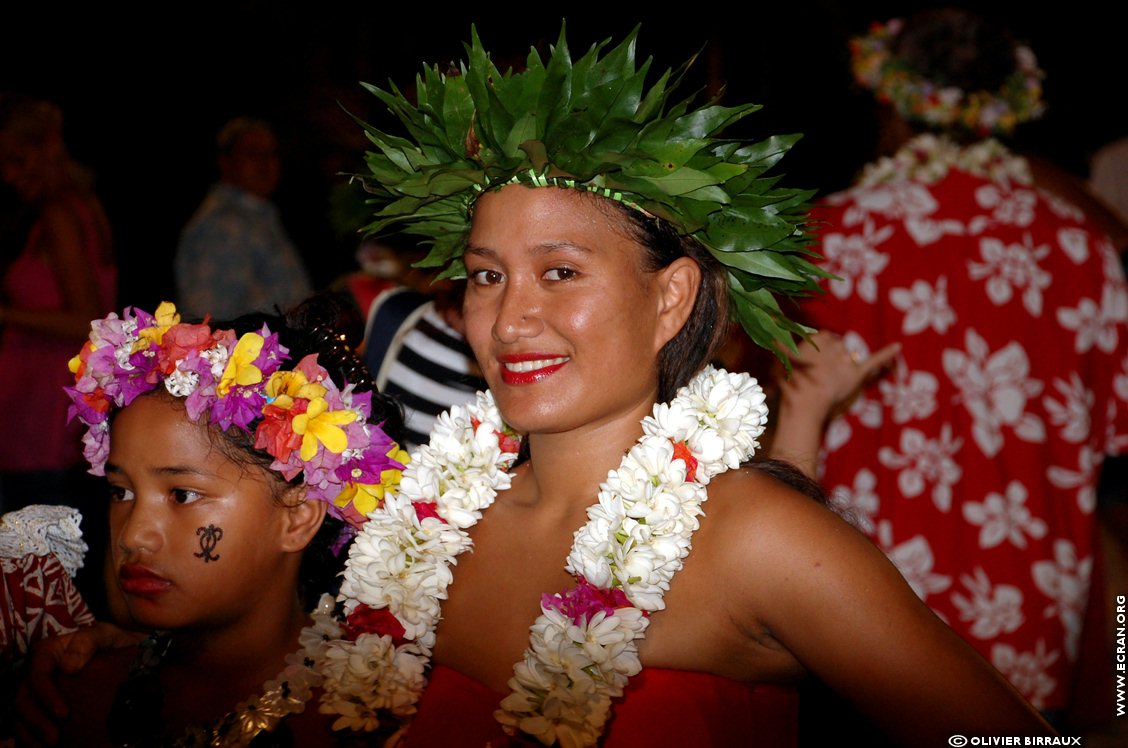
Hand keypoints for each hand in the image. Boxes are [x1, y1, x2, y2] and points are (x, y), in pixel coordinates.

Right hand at [13, 622, 142, 746]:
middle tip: (55, 739)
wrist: (123, 652)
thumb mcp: (104, 635)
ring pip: (22, 714)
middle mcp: (39, 671)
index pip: (37, 675)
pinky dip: (32, 737)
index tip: (63, 714)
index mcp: (48, 652)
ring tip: (51, 746)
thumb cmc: (112, 642)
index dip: (45, 695)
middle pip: (24, 698)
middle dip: (36, 721)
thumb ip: (87, 643)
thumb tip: (68, 668)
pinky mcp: (44, 705)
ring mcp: (40, 690)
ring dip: (31, 733)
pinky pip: (28, 724)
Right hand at [777, 331, 900, 422]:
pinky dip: (887, 353)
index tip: (813, 358)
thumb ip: (780, 340)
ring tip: (832, 377)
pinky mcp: (857, 373)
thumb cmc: (790, 382)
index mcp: (817, 339)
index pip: (822, 336)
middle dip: (831, 354)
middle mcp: (835, 345)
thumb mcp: (780, 357)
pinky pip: (874, 361)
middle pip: (837, 344)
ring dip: (843, 361)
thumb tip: (772, 319)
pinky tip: (898, 347)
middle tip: (820, 371)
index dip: (818, 347)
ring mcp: (847, 359)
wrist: (806, 403)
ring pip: (849, 353)